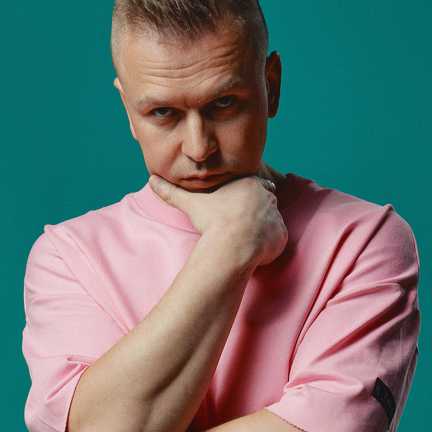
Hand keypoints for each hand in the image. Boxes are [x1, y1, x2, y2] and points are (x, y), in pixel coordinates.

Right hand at [149, 170, 286, 268]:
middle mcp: (267, 197)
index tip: (238, 209)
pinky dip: (270, 244)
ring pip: (273, 220)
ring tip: (247, 239)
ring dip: (264, 228)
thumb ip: (172, 191)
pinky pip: (278, 239)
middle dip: (258, 211)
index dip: (246, 197)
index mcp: (249, 184)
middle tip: (243, 226)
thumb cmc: (211, 222)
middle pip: (266, 201)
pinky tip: (255, 250)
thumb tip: (151, 180)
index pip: (254, 185)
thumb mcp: (190, 203)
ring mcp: (276, 216)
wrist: (230, 247)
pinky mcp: (281, 236)